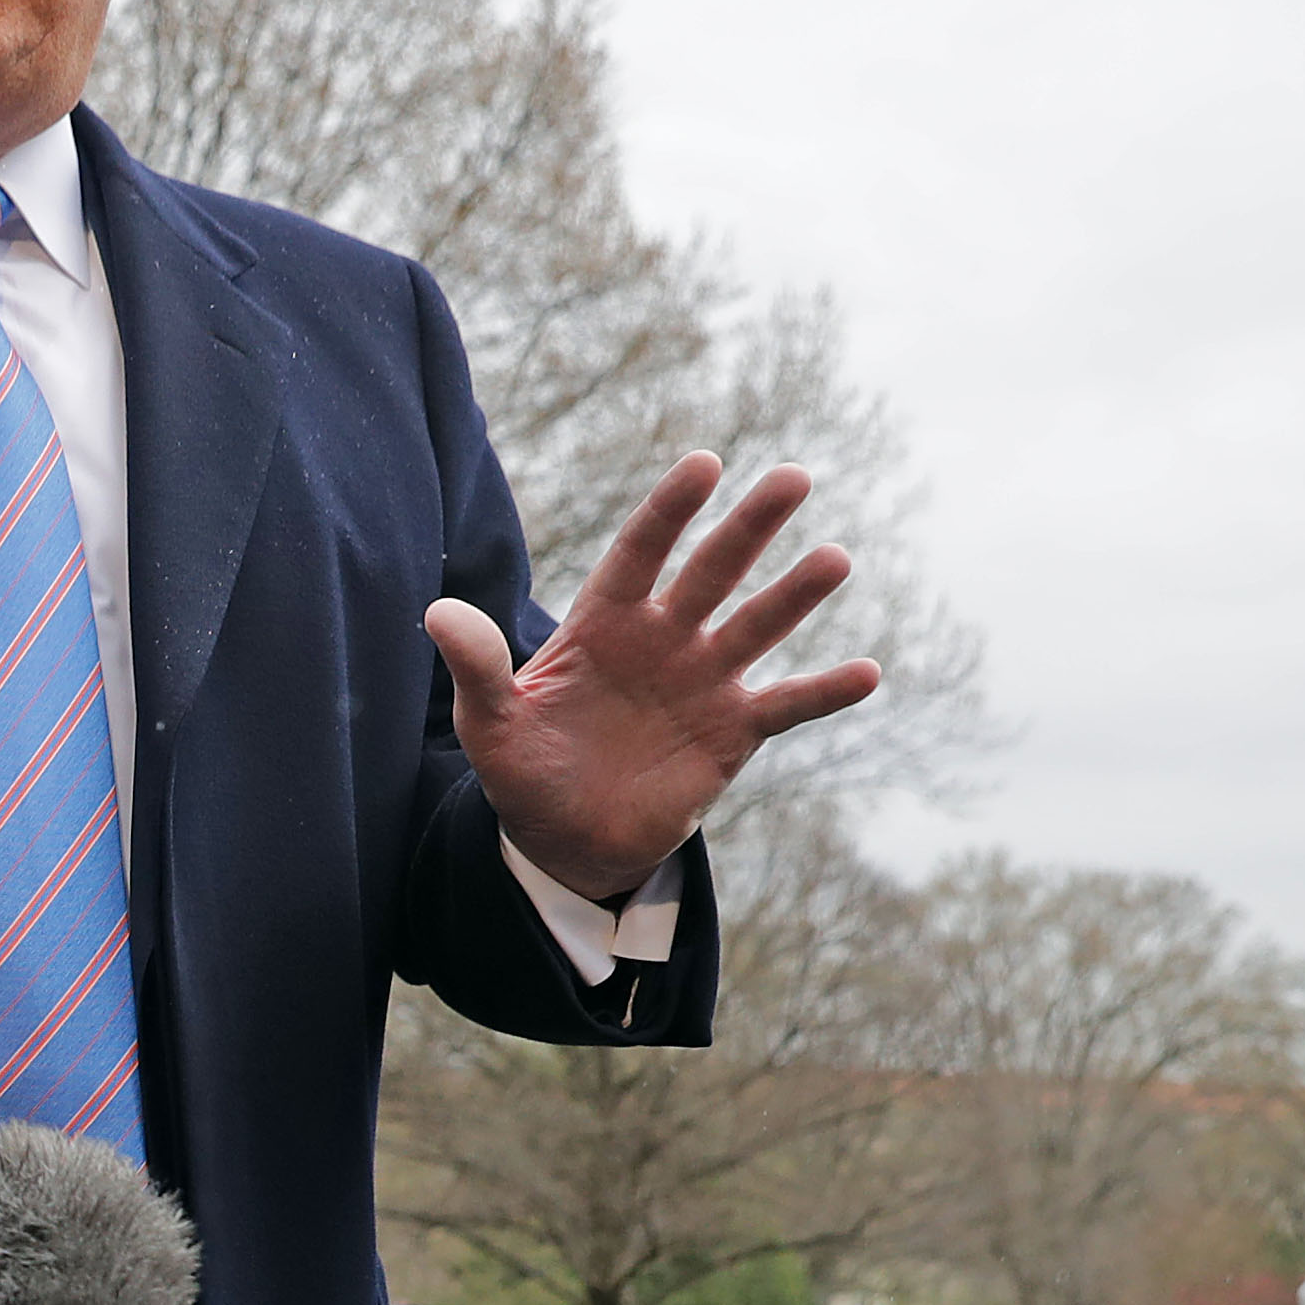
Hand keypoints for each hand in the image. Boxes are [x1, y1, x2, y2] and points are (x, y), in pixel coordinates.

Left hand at [428, 453, 881, 901]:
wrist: (566, 840)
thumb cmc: (524, 772)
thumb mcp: (490, 725)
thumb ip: (476, 668)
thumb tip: (436, 610)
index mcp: (604, 622)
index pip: (641, 551)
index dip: (670, 510)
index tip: (704, 464)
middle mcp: (663, 639)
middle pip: (711, 571)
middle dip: (750, 527)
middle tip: (793, 478)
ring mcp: (703, 682)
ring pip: (756, 626)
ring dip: (795, 594)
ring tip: (835, 558)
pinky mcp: (731, 733)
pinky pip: (786, 706)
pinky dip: (824, 691)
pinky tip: (868, 672)